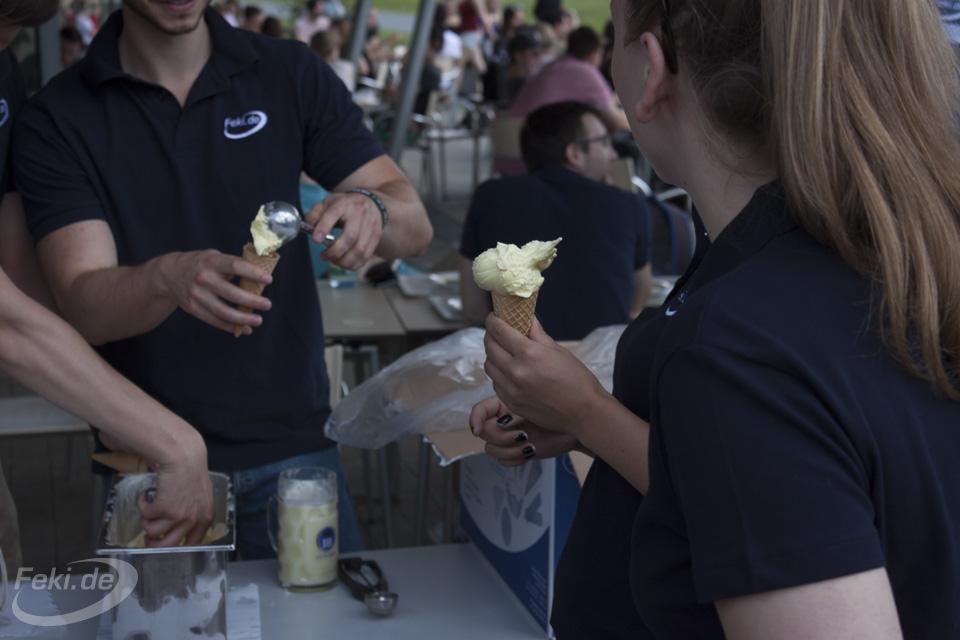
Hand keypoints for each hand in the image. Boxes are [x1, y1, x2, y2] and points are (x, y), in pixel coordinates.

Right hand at [138, 434, 213, 546]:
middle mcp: (193, 520)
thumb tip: (182, 525)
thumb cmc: (192, 471)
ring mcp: (178, 516)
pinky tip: (145, 495)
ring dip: (146, 521)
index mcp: (205, 517)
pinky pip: (145, 516)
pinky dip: (142, 505)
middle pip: (168, 546)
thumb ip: (196, 510)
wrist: (184, 457)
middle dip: (154, 542)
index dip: (178, 546)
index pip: (193, 543)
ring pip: (152, 533)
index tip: (167, 543)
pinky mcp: (163, 509)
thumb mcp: (201, 494)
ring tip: (148, 508)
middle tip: (147, 536)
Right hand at [160, 250, 271, 335]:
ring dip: (243, 318)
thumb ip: (233, 265)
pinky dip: (231, 326)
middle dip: (252, 301)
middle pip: (231, 293)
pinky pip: (215, 320)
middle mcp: (203, 278)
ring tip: (258, 320)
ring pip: (223, 311)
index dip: (253, 273)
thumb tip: (260, 276)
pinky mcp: (193, 308)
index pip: (235, 266)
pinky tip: (244, 328)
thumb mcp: (214, 257)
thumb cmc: (201, 264)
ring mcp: (197, 295)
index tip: (268, 279)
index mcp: (211, 261)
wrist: (170, 273)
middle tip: (267, 305)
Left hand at [306, 192, 383, 270]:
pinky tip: (345, 263)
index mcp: (344, 204)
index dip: (324, 227)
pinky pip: (366, 256)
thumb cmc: (345, 205)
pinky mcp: (376, 238)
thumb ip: (314, 214)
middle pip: (350, 237)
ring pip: (360, 250)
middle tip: (324, 256)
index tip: (316, 240)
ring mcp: (370, 226)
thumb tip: (307, 227)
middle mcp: (360, 214)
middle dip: (335, 251)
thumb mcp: (327, 203)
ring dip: (344, 261)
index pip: (334, 214)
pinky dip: (354, 264)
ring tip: (334, 261)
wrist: (371, 202)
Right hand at [469, 396, 580, 465]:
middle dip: (501, 436)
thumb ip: (518, 407)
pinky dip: (515, 459)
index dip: (476, 419)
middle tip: (523, 435)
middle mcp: (504, 421)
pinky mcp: (517, 453)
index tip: (479, 428)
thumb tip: (503, 420)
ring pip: (491, 449)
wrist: (579, 425)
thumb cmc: (563, 406)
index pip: (480, 410)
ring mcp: (509, 438)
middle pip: (485, 432)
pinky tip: (531, 452)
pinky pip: (503, 461)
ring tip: (530, 445)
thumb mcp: (538, 402)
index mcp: (505, 404)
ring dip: (509, 450)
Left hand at [483, 315, 607, 438]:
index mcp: (528, 354)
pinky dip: (499, 374)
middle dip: (491, 336)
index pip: (499, 331)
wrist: (583, 412)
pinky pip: (496, 384)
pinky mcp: (511, 403)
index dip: (493, 321)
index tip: (493, 317)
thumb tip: (526, 318)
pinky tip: (510, 372)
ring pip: (489, 366)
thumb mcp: (558, 350)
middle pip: (489, 347)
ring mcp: (511, 390)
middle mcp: (515, 371)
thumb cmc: (576, 379)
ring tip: (504, 352)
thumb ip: (537, 334)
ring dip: (493, 356)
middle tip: (497, 333)